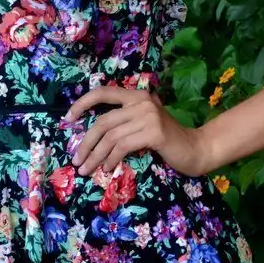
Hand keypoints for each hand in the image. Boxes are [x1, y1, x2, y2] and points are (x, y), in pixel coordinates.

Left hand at [64, 86, 215, 177]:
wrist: (195, 149)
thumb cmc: (166, 141)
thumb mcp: (143, 125)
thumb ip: (124, 122)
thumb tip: (91, 137)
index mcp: (136, 96)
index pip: (103, 92)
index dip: (82, 104)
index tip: (67, 119)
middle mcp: (141, 101)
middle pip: (103, 121)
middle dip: (86, 143)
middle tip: (76, 160)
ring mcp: (148, 116)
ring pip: (111, 137)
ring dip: (95, 156)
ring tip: (86, 170)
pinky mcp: (154, 133)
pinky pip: (123, 146)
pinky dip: (111, 159)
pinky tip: (107, 168)